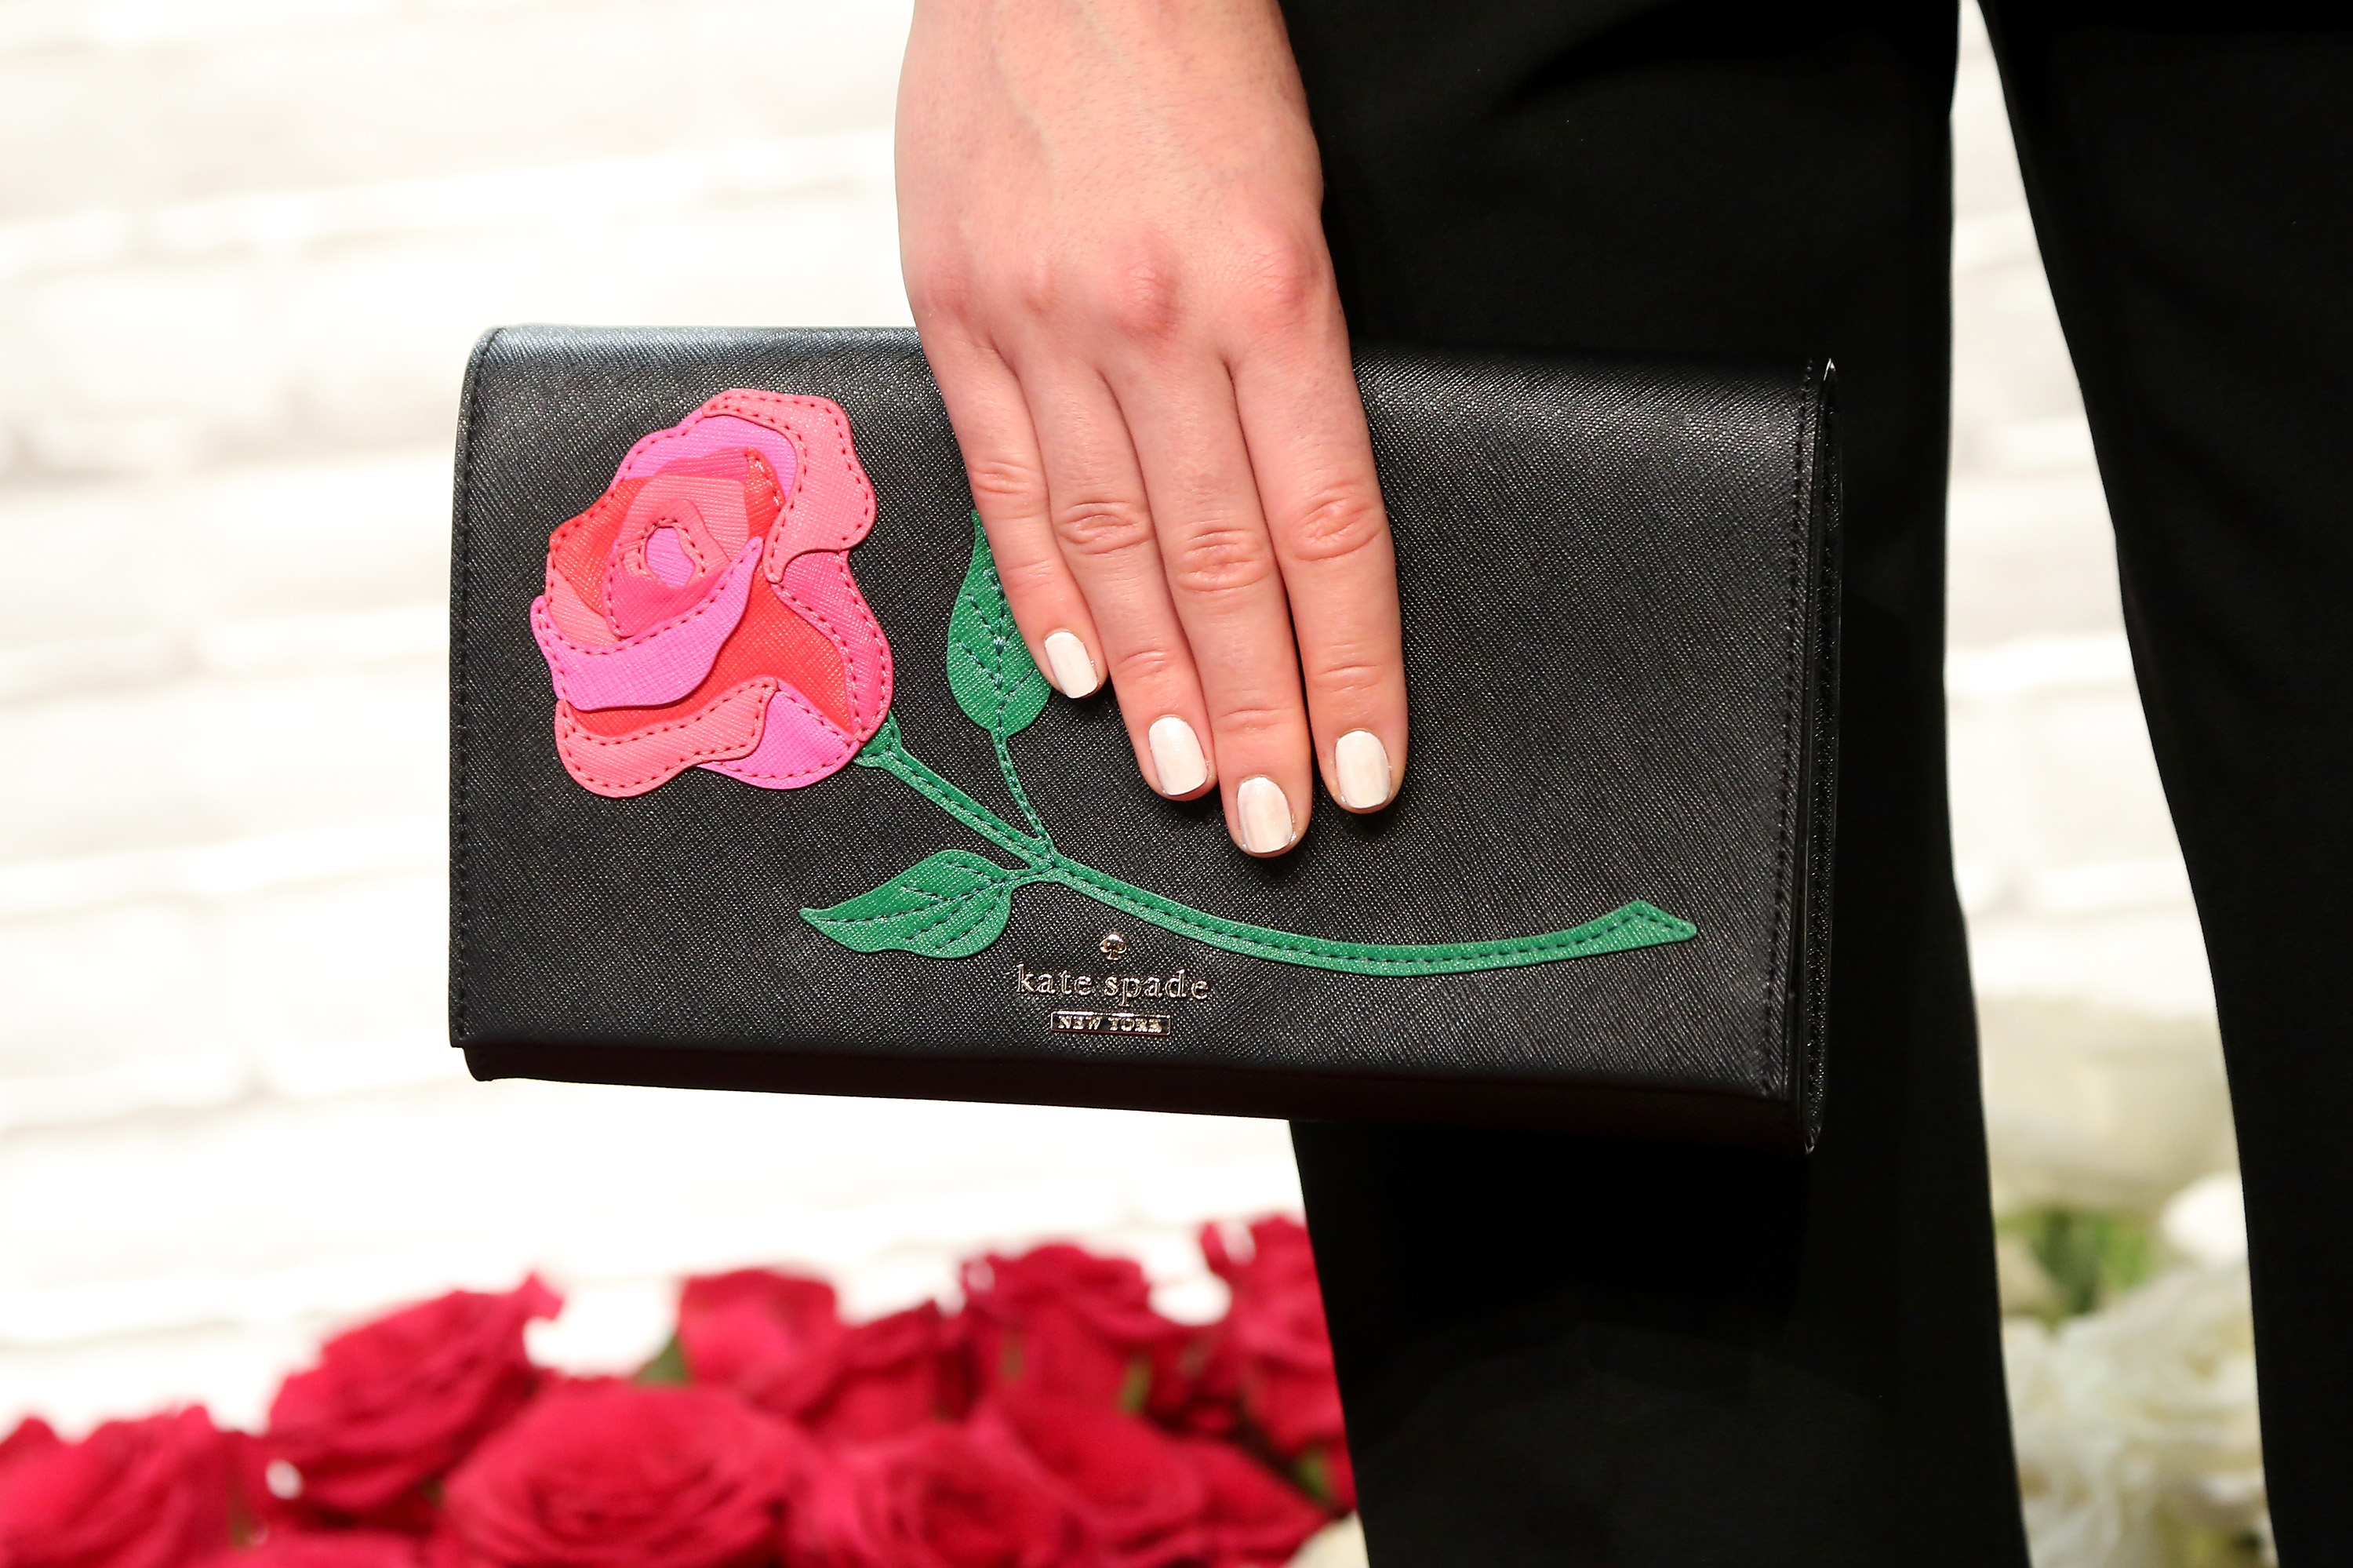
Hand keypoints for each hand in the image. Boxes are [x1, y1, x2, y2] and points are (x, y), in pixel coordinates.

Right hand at [896, 0, 1404, 855]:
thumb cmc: (1198, 52)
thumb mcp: (1294, 194)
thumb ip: (1291, 356)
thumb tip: (1296, 527)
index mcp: (1270, 286)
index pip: (1326, 528)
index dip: (1351, 662)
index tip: (1368, 764)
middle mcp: (1151, 319)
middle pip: (1220, 563)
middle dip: (1258, 708)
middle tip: (1278, 822)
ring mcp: (1039, 321)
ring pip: (1110, 544)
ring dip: (1153, 681)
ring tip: (1190, 779)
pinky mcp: (952, 309)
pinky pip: (1004, 481)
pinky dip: (1043, 588)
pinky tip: (1077, 675)